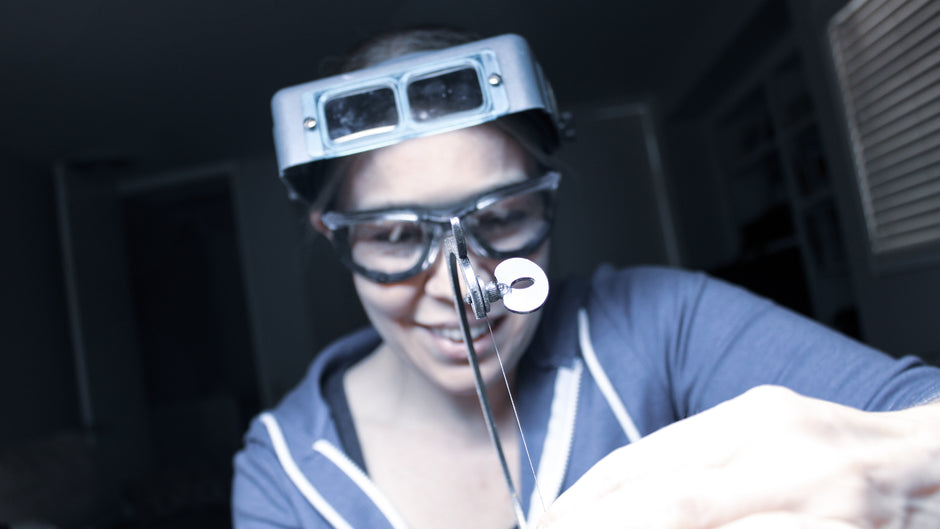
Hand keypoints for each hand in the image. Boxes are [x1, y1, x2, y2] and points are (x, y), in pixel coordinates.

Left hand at [537, 385, 939, 528]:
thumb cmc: (842, 458)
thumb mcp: (765, 439)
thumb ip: (696, 464)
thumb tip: (611, 501)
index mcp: (751, 418)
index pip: (641, 461)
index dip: (581, 500)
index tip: (542, 523)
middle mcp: (782, 452)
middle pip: (664, 498)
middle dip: (595, 524)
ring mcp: (820, 501)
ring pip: (694, 520)